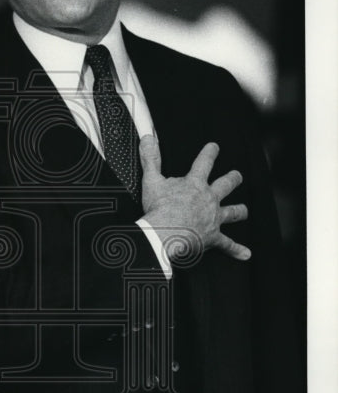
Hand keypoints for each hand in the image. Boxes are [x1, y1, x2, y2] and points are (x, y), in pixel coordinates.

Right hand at [139, 135, 250, 261]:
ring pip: (232, 212)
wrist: (164, 234)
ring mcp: (213, 218)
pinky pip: (227, 244)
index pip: (204, 163)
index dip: (210, 153)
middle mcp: (209, 199)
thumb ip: (151, 159)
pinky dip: (237, 250)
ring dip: (239, 211)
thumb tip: (147, 138)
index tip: (214, 147)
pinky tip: (246, 254)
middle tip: (237, 176)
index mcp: (195, 184)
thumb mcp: (151, 180)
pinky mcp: (213, 237)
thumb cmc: (158, 208)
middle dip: (233, 179)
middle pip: (227, 185)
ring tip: (243, 211)